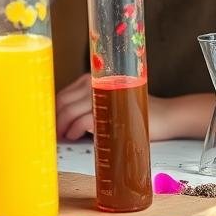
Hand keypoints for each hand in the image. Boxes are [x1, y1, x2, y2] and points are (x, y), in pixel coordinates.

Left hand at [55, 74, 176, 141]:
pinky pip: (82, 120)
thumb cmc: (135, 112)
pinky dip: (74, 130)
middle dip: (54, 120)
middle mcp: (95, 82)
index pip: (63, 94)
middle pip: (63, 102)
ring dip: (62, 127)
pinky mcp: (110, 110)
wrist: (165, 116)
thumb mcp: (109, 104)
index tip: (49, 124)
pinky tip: (75, 136)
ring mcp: (102, 94)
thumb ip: (89, 106)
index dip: (53, 111)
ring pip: (69, 110)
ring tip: (63, 137)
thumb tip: (64, 121)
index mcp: (93, 78)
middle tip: (53, 134)